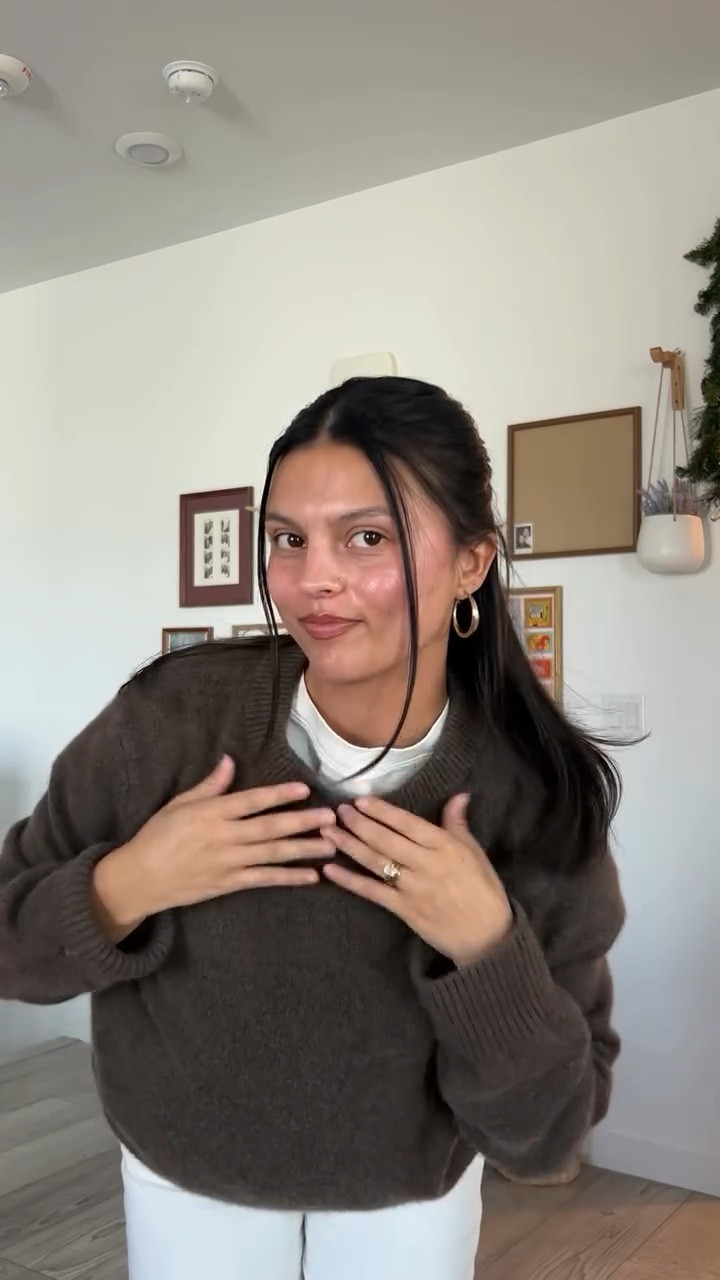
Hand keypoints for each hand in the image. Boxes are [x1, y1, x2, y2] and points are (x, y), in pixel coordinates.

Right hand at [92, 756, 335, 936]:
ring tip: (331, 844)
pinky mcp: (229, 884)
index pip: (251, 801)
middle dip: (302, 822)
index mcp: (210, 814)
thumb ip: (210, 786)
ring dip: (303, 850)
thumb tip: (230, 761)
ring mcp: (227, 863)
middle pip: (269, 829)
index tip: (304, 789)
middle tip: (331, 817)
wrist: (139, 878)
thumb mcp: (178, 804)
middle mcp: (223, 838)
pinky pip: (264, 879)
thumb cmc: (156, 836)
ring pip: (272, 855)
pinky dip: (288, 877)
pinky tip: (311, 876)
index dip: (278, 795)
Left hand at [321, 793, 511, 967]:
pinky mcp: (404, 910)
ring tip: (328, 832)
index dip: (382, 811)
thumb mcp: (474, 851)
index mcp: (444, 846)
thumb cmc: (483, 889)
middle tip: (338, 810)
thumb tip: (459, 794)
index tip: (360, 800)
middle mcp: (426, 864)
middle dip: (359, 823)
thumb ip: (458, 823)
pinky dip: (349, 881)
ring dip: (349, 845)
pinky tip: (330, 870)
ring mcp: (413, 888)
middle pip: (385, 840)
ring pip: (375, 862)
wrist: (487, 935)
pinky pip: (372, 892)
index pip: (407, 823)